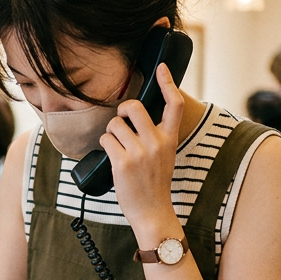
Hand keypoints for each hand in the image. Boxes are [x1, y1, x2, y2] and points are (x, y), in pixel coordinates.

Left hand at [99, 63, 185, 240]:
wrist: (153, 211)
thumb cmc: (155, 183)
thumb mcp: (165, 155)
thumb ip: (157, 134)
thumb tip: (138, 114)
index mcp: (170, 138)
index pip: (174, 104)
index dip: (168, 83)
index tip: (160, 68)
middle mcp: (157, 142)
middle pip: (134, 106)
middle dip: (122, 110)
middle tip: (121, 120)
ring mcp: (140, 152)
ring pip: (115, 124)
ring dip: (111, 133)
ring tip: (118, 147)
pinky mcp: (122, 162)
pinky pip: (106, 139)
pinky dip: (105, 144)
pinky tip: (112, 156)